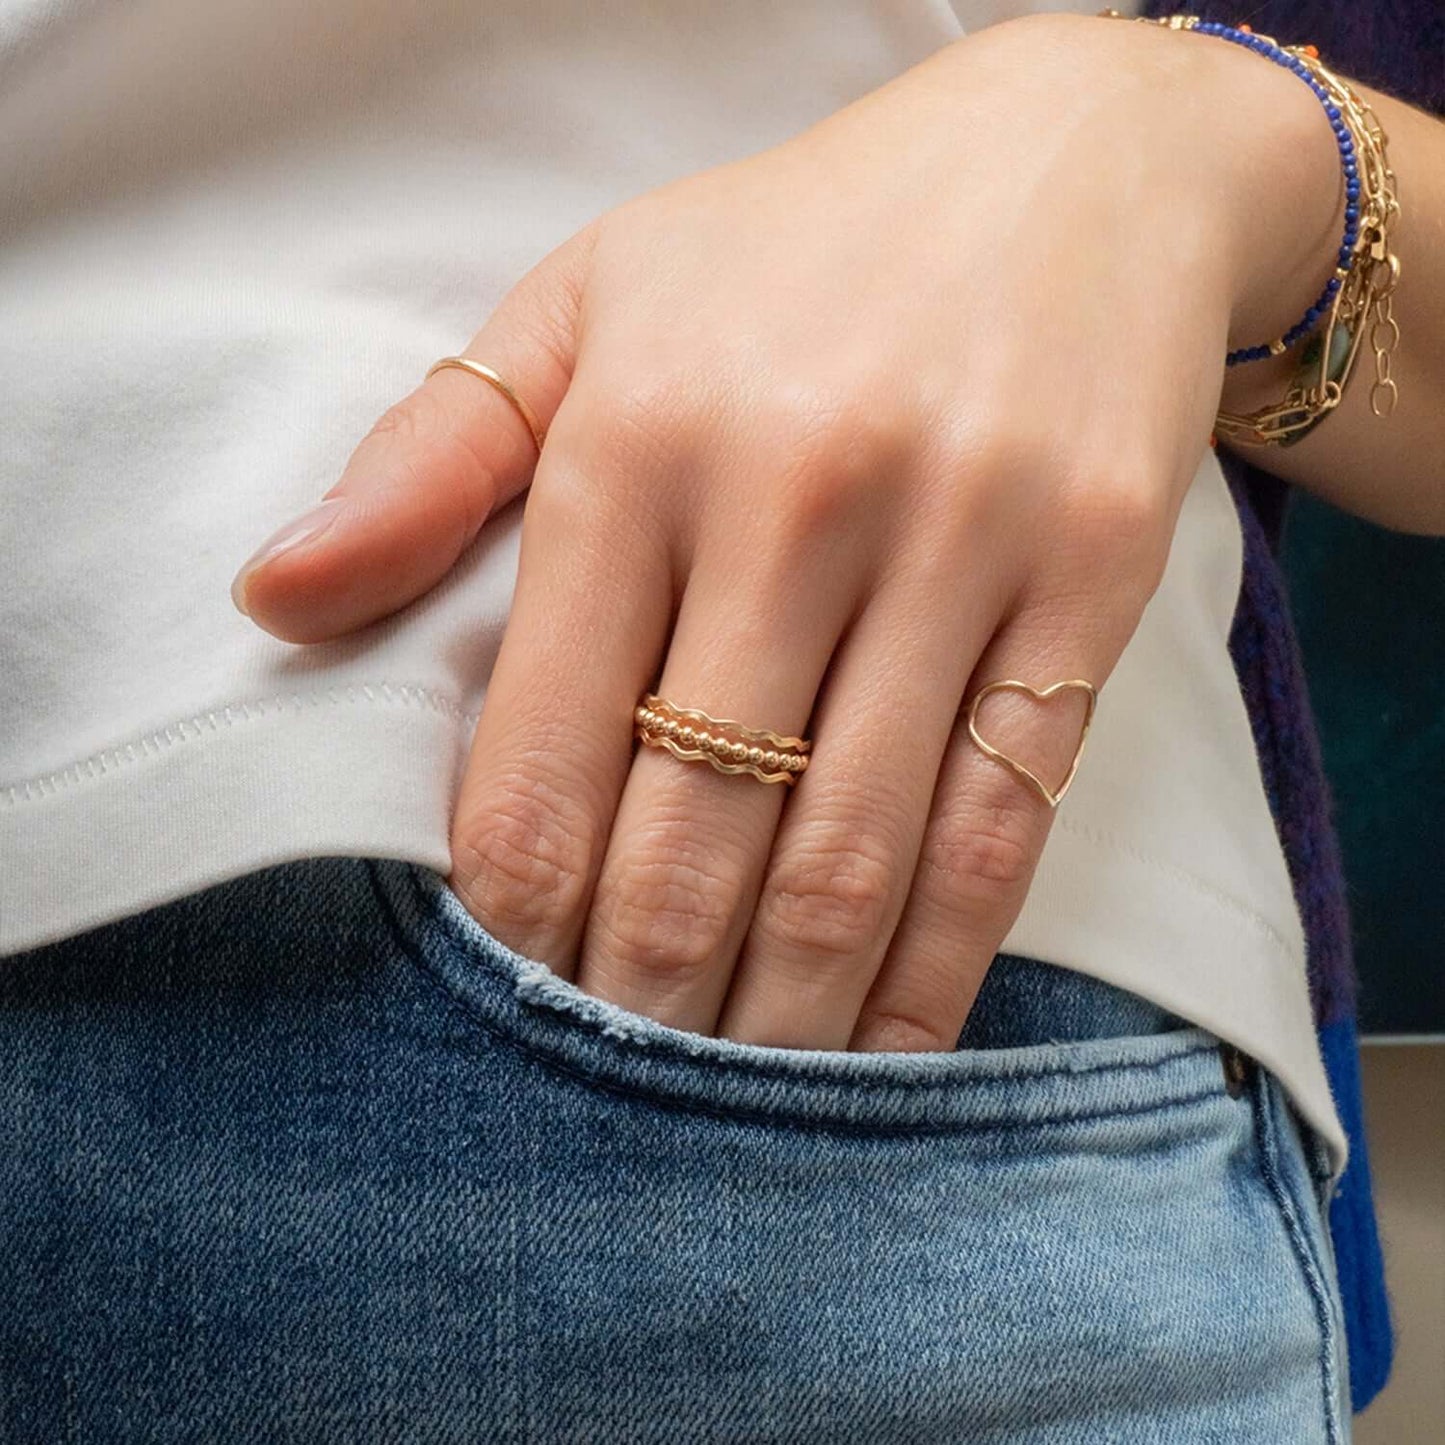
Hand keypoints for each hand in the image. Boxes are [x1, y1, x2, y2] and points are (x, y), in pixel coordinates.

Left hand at [232, 13, 1337, 1049]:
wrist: (1075, 166)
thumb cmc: (797, 253)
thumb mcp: (588, 305)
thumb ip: (429, 462)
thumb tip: (276, 604)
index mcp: (640, 438)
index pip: (548, 745)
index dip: (518, 910)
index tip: (507, 999)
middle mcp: (798, 496)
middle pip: (695, 828)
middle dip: (641, 995)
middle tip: (612, 1094)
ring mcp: (960, 540)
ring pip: (851, 851)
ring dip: (780, 1013)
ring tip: (729, 1103)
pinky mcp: (1091, 579)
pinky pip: (1000, 821)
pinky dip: (935, 965)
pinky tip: (884, 1046)